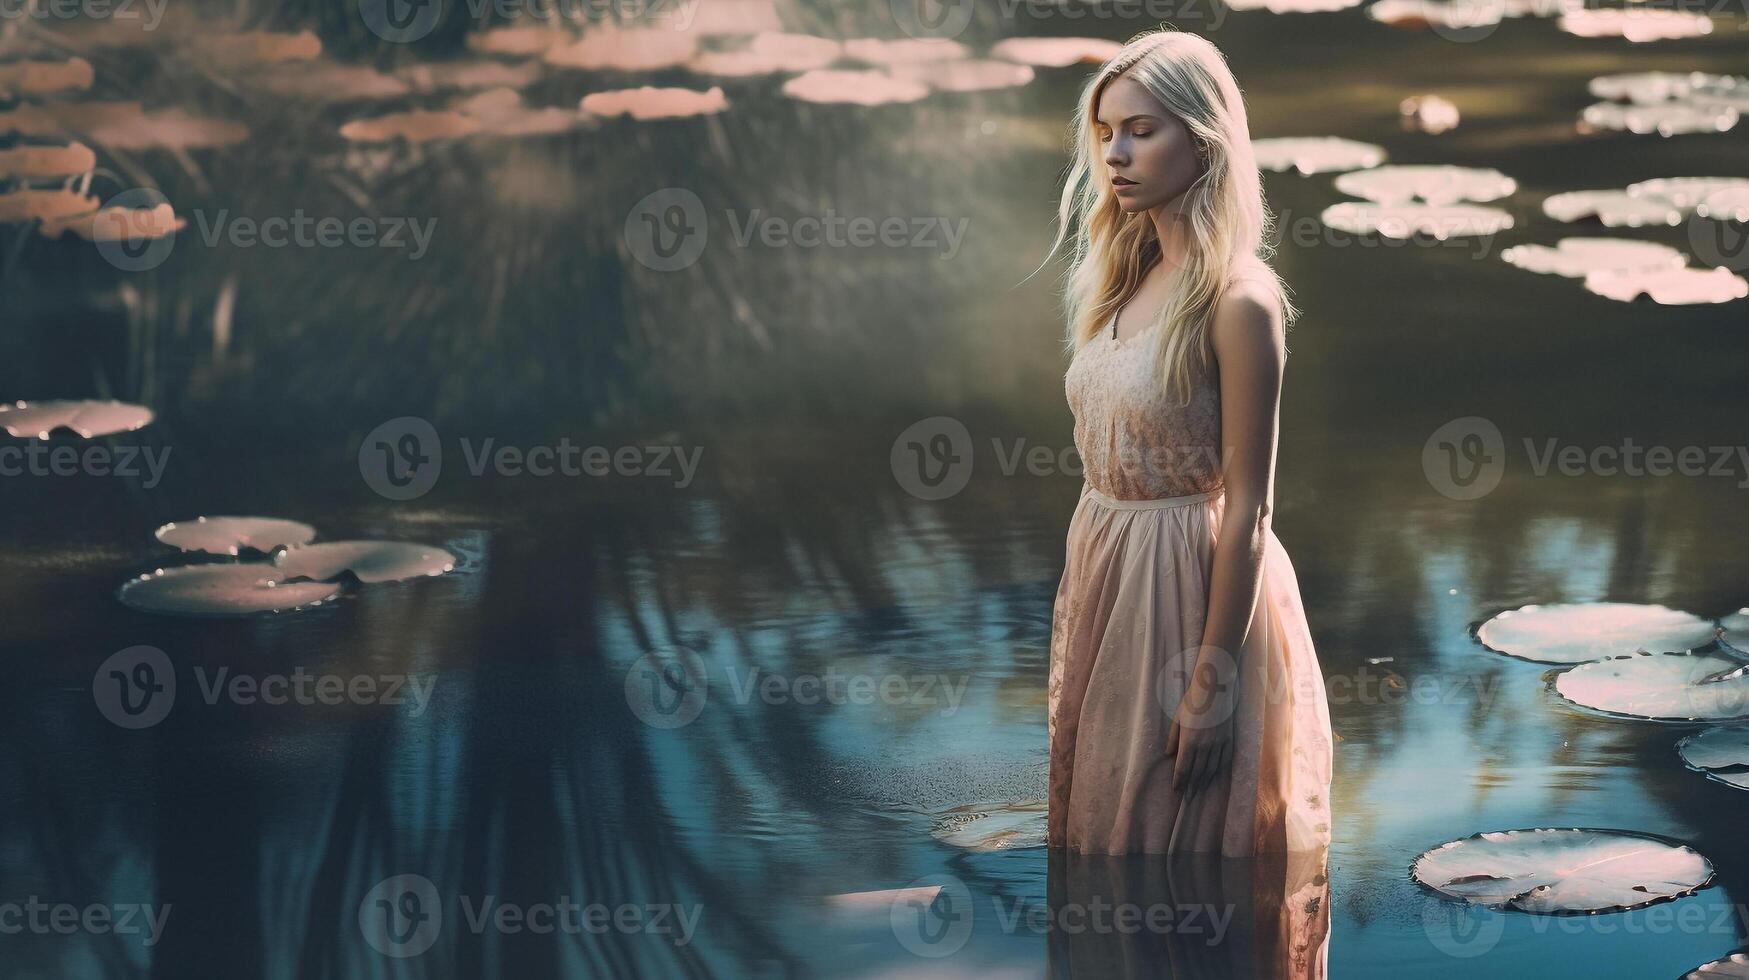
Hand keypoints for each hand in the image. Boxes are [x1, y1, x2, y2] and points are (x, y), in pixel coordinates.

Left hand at [1165, 647, 1236, 794]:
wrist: (1215, 689)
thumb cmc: (1192, 701)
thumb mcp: (1177, 719)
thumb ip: (1173, 739)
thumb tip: (1168, 755)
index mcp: (1189, 742)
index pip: (1183, 768)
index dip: (1179, 781)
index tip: (1176, 790)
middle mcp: (1204, 746)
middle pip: (1197, 772)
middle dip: (1191, 787)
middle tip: (1188, 798)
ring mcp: (1218, 744)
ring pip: (1211, 769)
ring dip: (1204, 782)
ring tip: (1199, 791)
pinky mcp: (1229, 740)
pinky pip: (1224, 761)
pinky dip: (1218, 771)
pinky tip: (1214, 777)